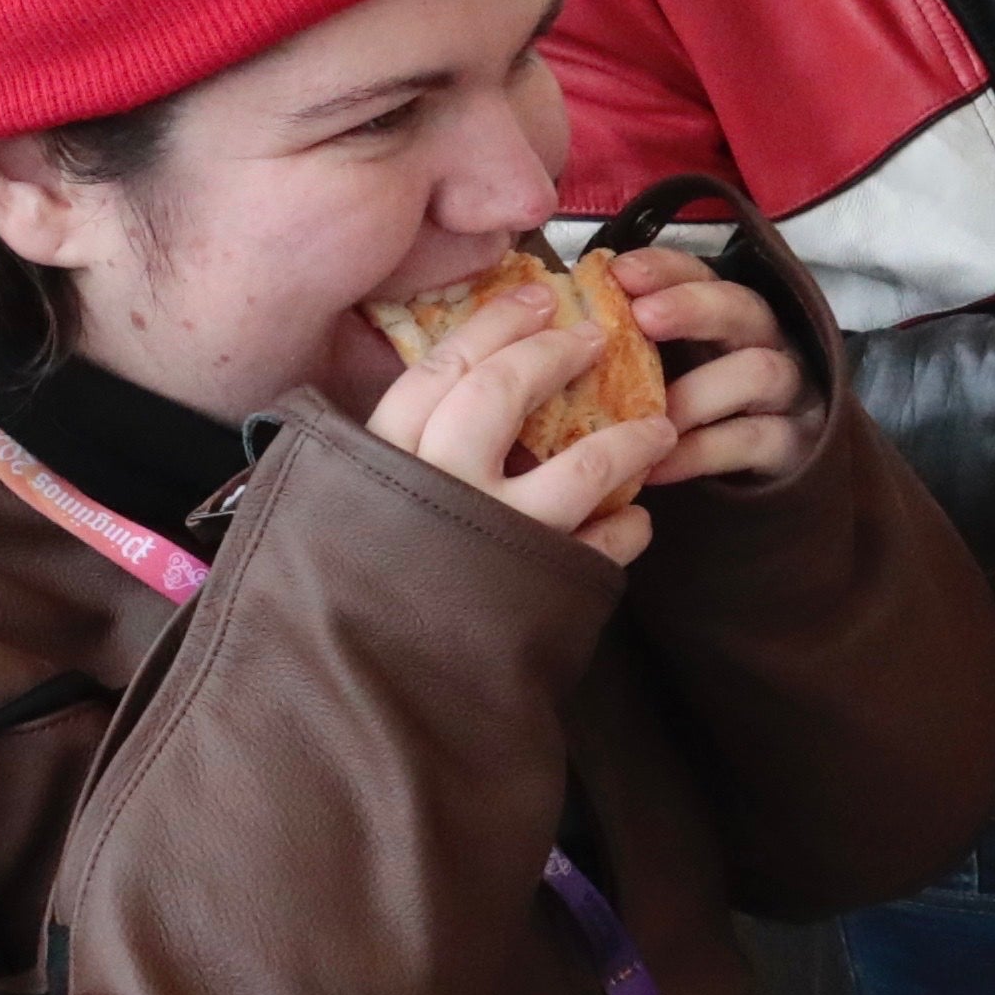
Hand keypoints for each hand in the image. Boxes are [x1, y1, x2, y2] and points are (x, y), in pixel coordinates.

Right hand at [369, 282, 678, 565]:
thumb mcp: (338, 512)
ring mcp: (493, 540)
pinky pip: (603, 545)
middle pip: (502, 392)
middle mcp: (437, 491)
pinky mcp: (537, 591)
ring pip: (576, 467)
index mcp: (383, 463)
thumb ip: (385, 454)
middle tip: (594, 337)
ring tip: (656, 430)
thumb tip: (432, 387)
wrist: (359, 698)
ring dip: (626, 442)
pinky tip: (637, 521)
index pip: (440, 370)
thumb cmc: (348, 596)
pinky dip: (629, 528)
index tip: (537, 295)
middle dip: (555, 354)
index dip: (494, 324)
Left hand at [609, 251, 814, 492]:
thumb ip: (623, 347)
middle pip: (743, 306)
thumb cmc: (685, 413)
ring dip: (698, 391)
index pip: (701, 273)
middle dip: (692, 307)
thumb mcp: (657, 371)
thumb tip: (553, 327)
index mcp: (722, 313)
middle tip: (642, 319)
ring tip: (649, 415)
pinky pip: (752, 439)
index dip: (663, 269)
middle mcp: (762, 341)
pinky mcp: (793, 443)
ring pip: (759, 371)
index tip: (618, 274)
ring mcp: (785, 392)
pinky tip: (656, 466)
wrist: (747, 475)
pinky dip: (700, 452)